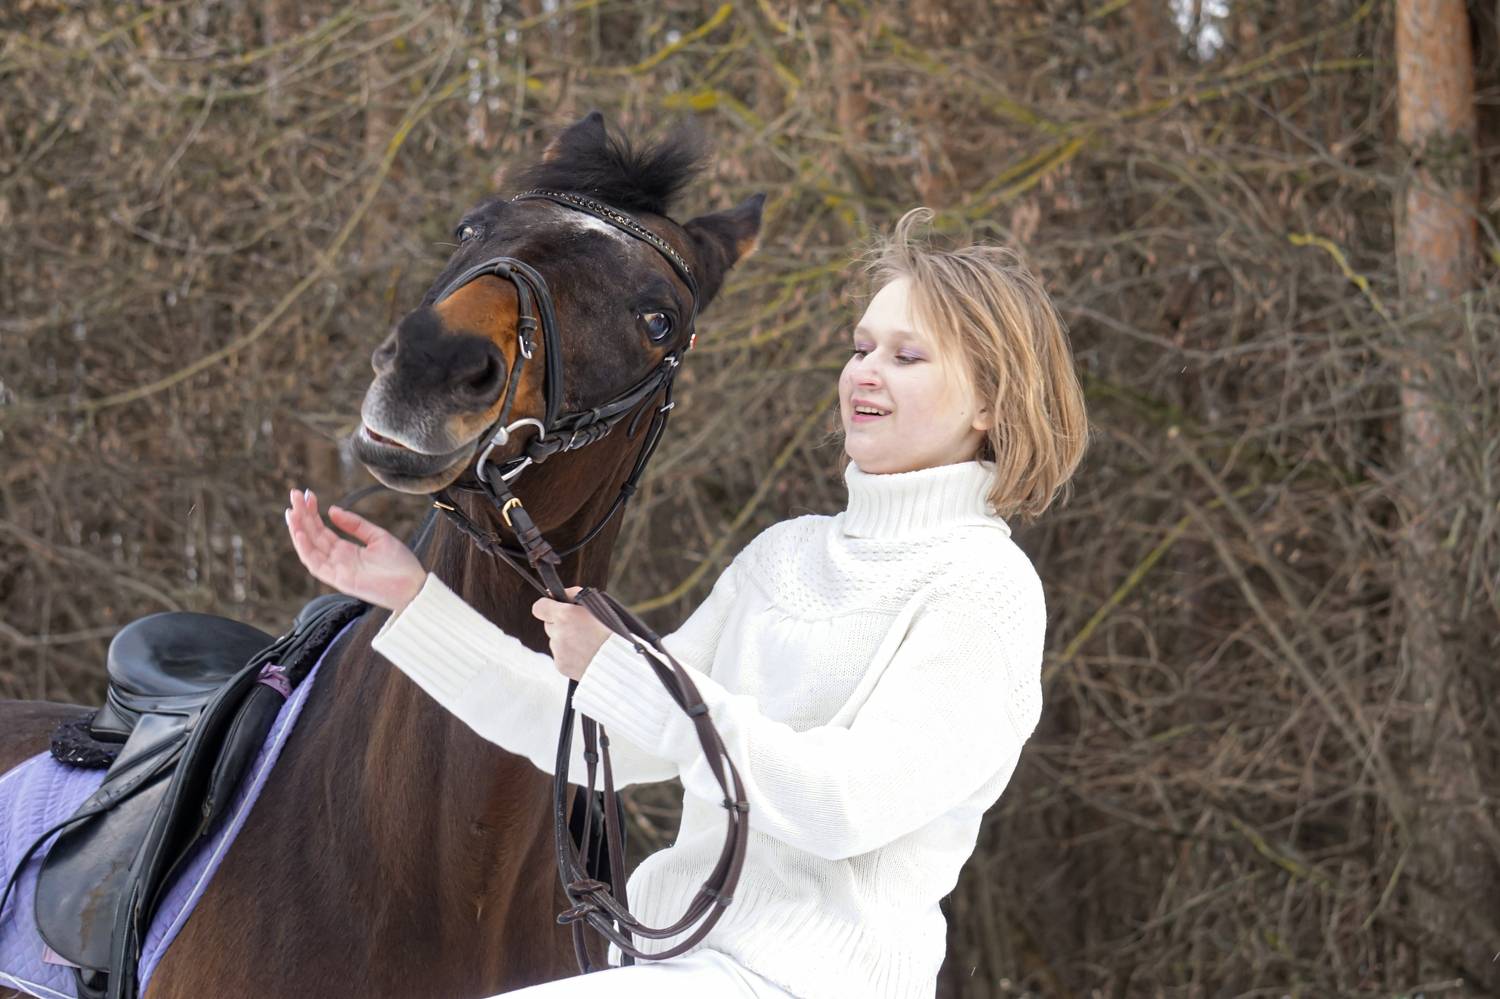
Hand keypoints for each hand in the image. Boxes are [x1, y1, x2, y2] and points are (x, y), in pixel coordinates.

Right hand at [284, 488, 426, 612]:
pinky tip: (300, 533)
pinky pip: (316, 565)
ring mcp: (337, 570)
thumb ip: (355, 524)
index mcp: (346, 550)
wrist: (413, 586)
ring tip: (292, 511)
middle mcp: (337, 560)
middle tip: (294, 494)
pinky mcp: (339, 580)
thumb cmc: (400, 564)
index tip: (307, 494)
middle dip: (302, 515)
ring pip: (309, 549)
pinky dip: (306, 550)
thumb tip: (332, 510)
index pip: (321, 530)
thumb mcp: (378, 536)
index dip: (312, 513)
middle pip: (313, 536)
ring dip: (298, 530)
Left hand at [533, 586, 612, 681]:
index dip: (547, 606)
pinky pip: (560, 656)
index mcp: (565, 616)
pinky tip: (585, 654)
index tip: (555, 608)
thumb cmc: (612, 631)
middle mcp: (558, 634)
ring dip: (566, 640)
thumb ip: (573, 595)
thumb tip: (554, 594)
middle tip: (580, 627)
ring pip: (555, 641)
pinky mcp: (561, 665)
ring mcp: (558, 651)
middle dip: (560, 624)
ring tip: (587, 643)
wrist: (620, 662)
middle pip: (549, 625)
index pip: (539, 607)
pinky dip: (570, 654)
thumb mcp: (597, 605)